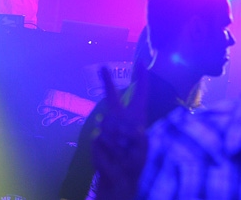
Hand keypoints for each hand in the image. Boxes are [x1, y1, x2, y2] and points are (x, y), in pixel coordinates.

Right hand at [91, 67, 148, 199]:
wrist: (118, 176)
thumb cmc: (134, 161)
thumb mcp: (143, 149)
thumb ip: (139, 136)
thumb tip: (130, 127)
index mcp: (136, 117)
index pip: (140, 95)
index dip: (142, 80)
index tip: (141, 63)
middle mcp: (120, 117)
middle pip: (113, 96)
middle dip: (107, 81)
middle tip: (102, 67)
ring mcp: (107, 126)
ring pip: (110, 124)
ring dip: (118, 140)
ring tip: (123, 152)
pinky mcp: (97, 136)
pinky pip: (102, 136)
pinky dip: (110, 146)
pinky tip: (113, 154)